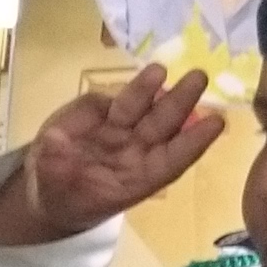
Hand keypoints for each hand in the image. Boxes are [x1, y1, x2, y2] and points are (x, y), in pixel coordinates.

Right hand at [0, 64, 225, 243]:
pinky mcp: (98, 112)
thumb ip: (55, 167)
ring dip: (149, 87)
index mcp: (138, 178)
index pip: (171, 159)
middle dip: (180, 101)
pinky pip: (111, 98)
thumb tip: (52, 141)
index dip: (193, 142)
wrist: (50, 191)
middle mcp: (135, 150)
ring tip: (159, 69)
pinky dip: (126, 89)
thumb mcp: (57, 190)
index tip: (216, 123)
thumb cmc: (65, 198)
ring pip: (138, 106)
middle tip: (199, 77)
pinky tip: (142, 76)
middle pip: (162, 124)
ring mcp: (117, 128)